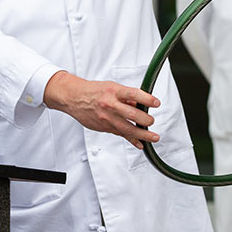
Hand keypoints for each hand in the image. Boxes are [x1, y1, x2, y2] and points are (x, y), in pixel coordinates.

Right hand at [43, 71, 160, 148]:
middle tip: (152, 121)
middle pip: (133, 115)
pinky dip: (132, 140)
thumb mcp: (111, 87)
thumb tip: (141, 104)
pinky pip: (121, 135)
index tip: (156, 103)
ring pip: (128, 129)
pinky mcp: (105, 127)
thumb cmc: (94, 91)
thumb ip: (126, 97)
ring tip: (153, 137)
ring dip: (143, 134)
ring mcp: (107, 118)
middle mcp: (110, 105)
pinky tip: (140, 143)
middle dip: (146, 119)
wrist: (74, 98)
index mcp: (114, 91)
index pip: (133, 94)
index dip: (147, 99)